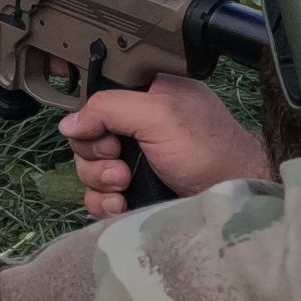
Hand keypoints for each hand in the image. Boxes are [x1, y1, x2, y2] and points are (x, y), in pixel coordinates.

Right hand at [58, 75, 271, 218]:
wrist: (230, 199)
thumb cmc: (210, 151)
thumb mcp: (159, 115)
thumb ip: (110, 108)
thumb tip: (70, 123)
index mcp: (146, 96)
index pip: (97, 101)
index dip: (93, 120)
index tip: (108, 135)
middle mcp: (137, 127)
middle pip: (88, 138)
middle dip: (97, 155)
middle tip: (120, 162)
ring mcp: (136, 161)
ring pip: (90, 169)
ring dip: (99, 181)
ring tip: (124, 185)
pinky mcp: (135, 191)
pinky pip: (99, 196)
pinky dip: (103, 202)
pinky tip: (121, 205)